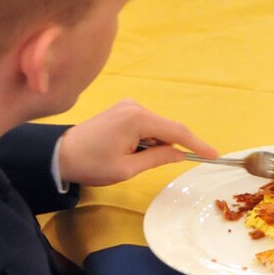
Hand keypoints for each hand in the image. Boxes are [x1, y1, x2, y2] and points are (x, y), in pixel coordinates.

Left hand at [54, 99, 214, 186]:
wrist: (59, 155)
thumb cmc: (91, 164)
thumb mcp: (127, 168)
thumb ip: (158, 158)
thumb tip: (180, 154)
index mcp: (137, 119)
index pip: (177, 131)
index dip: (197, 144)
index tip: (214, 155)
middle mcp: (136, 106)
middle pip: (167, 128)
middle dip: (172, 147)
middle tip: (163, 167)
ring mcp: (128, 106)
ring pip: (157, 127)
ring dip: (156, 144)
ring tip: (134, 161)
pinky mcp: (123, 110)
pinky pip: (146, 125)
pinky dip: (148, 139)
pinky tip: (133, 152)